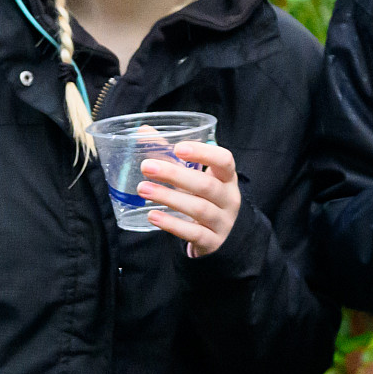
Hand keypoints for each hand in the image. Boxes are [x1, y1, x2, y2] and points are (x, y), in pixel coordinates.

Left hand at [139, 140, 240, 256]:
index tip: (178, 147)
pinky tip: (152, 215)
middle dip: (175, 175)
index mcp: (227, 177)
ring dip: (169, 197)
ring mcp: (223, 221)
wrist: (221, 236)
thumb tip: (143, 132)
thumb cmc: (203, 198)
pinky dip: (172, 224)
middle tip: (146, 166)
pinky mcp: (212, 241)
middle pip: (206, 185)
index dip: (203, 153)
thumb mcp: (194, 176)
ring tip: (143, 189)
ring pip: (199, 209)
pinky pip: (193, 233)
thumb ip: (171, 156)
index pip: (224, 160)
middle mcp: (229, 198)